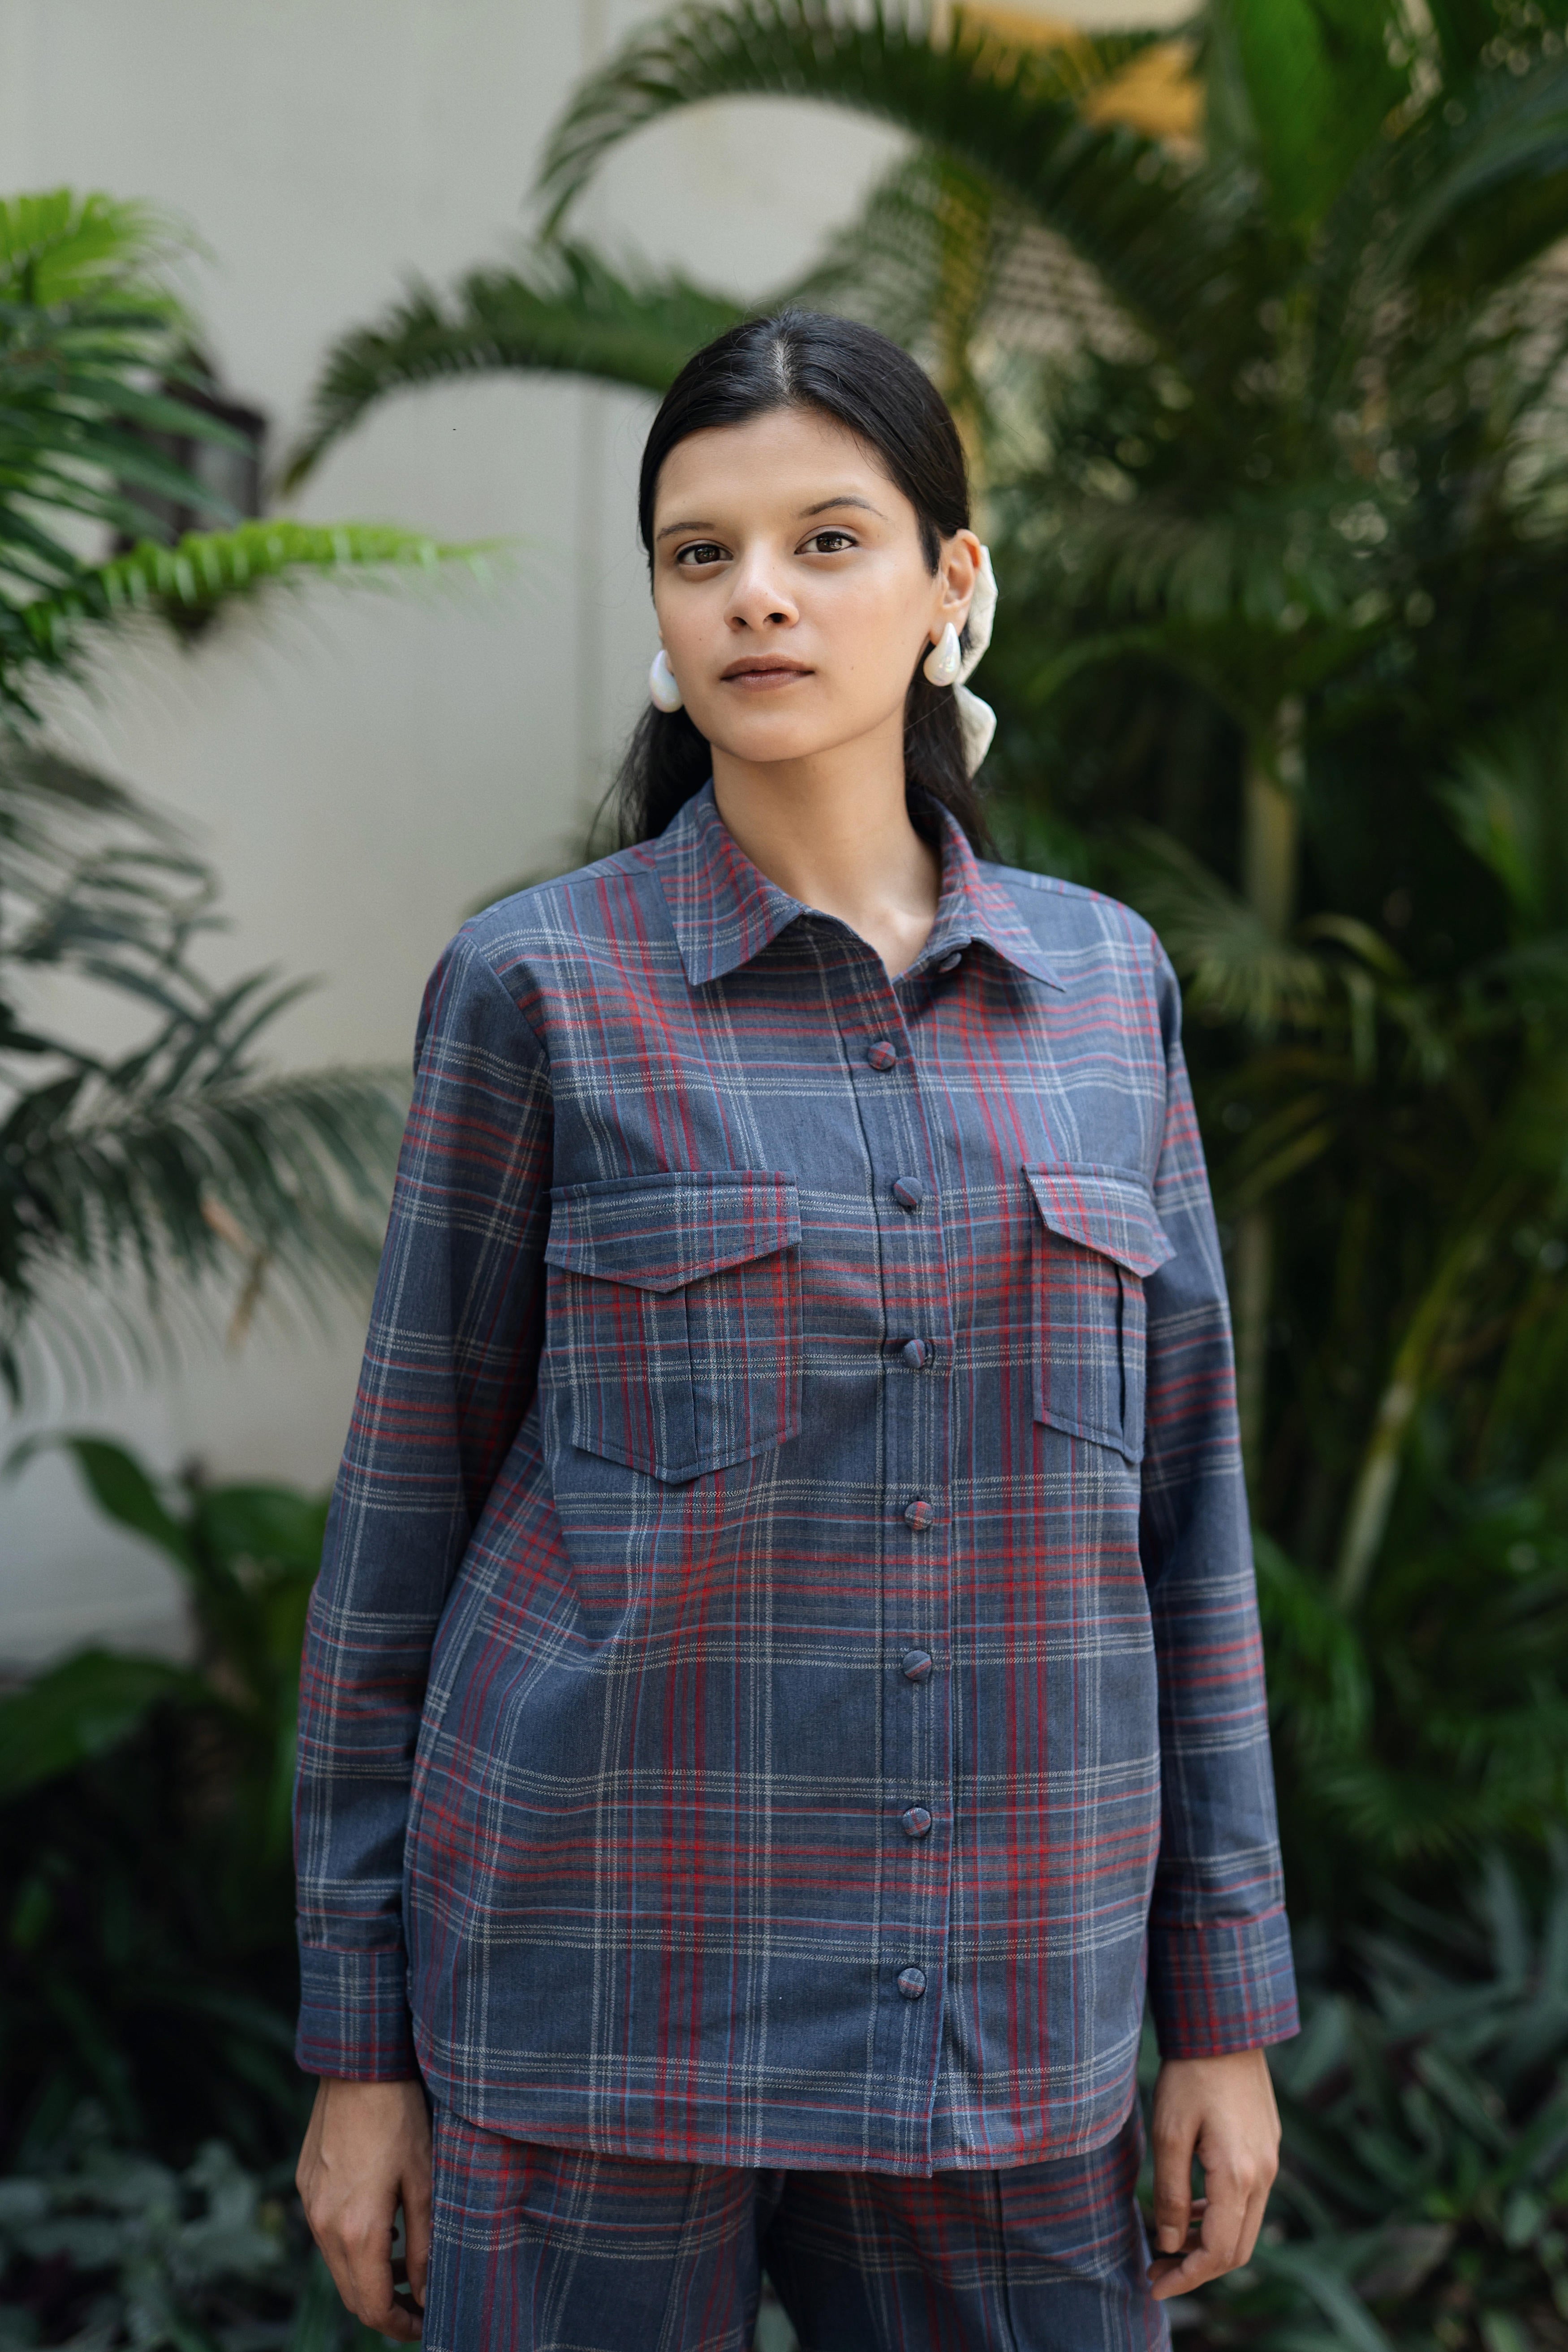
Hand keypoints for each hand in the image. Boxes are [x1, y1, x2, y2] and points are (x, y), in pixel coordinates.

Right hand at [296, 2076, 432, 2339]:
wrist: (359, 2064)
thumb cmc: (400, 2116)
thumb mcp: (426, 2180)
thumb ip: (426, 2243)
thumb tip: (427, 2292)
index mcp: (357, 2230)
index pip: (372, 2307)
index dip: (401, 2327)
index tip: (426, 2325)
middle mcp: (324, 2225)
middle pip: (352, 2294)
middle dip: (386, 2307)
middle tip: (421, 2301)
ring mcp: (310, 2205)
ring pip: (337, 2265)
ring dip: (369, 2275)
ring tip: (408, 2259)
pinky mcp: (306, 2185)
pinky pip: (327, 2233)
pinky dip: (354, 2245)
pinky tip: (384, 2223)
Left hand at [1147, 2048, 1279, 2300]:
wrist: (1226, 2027)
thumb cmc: (1190, 2074)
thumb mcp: (1168, 2133)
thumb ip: (1171, 2194)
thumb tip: (1169, 2244)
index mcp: (1239, 2175)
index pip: (1220, 2252)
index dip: (1187, 2277)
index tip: (1154, 2285)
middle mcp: (1263, 2175)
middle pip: (1238, 2250)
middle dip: (1198, 2270)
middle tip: (1157, 2271)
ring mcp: (1270, 2162)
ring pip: (1245, 2228)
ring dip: (1209, 2245)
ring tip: (1168, 2246)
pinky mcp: (1267, 2148)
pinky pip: (1248, 2202)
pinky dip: (1221, 2218)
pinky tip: (1191, 2212)